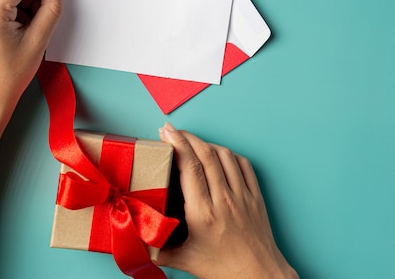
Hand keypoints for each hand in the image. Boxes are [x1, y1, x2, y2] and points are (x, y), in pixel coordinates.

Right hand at [158, 123, 297, 278]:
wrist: (258, 275)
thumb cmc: (223, 269)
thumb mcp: (184, 260)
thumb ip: (158, 248)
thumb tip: (135, 238)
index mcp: (203, 213)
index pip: (190, 167)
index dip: (177, 144)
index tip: (165, 133)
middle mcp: (224, 199)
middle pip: (205, 154)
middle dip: (186, 137)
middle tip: (172, 130)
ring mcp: (242, 196)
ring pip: (225, 156)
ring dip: (206, 143)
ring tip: (192, 141)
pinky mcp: (255, 197)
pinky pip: (244, 165)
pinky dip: (229, 154)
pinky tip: (219, 154)